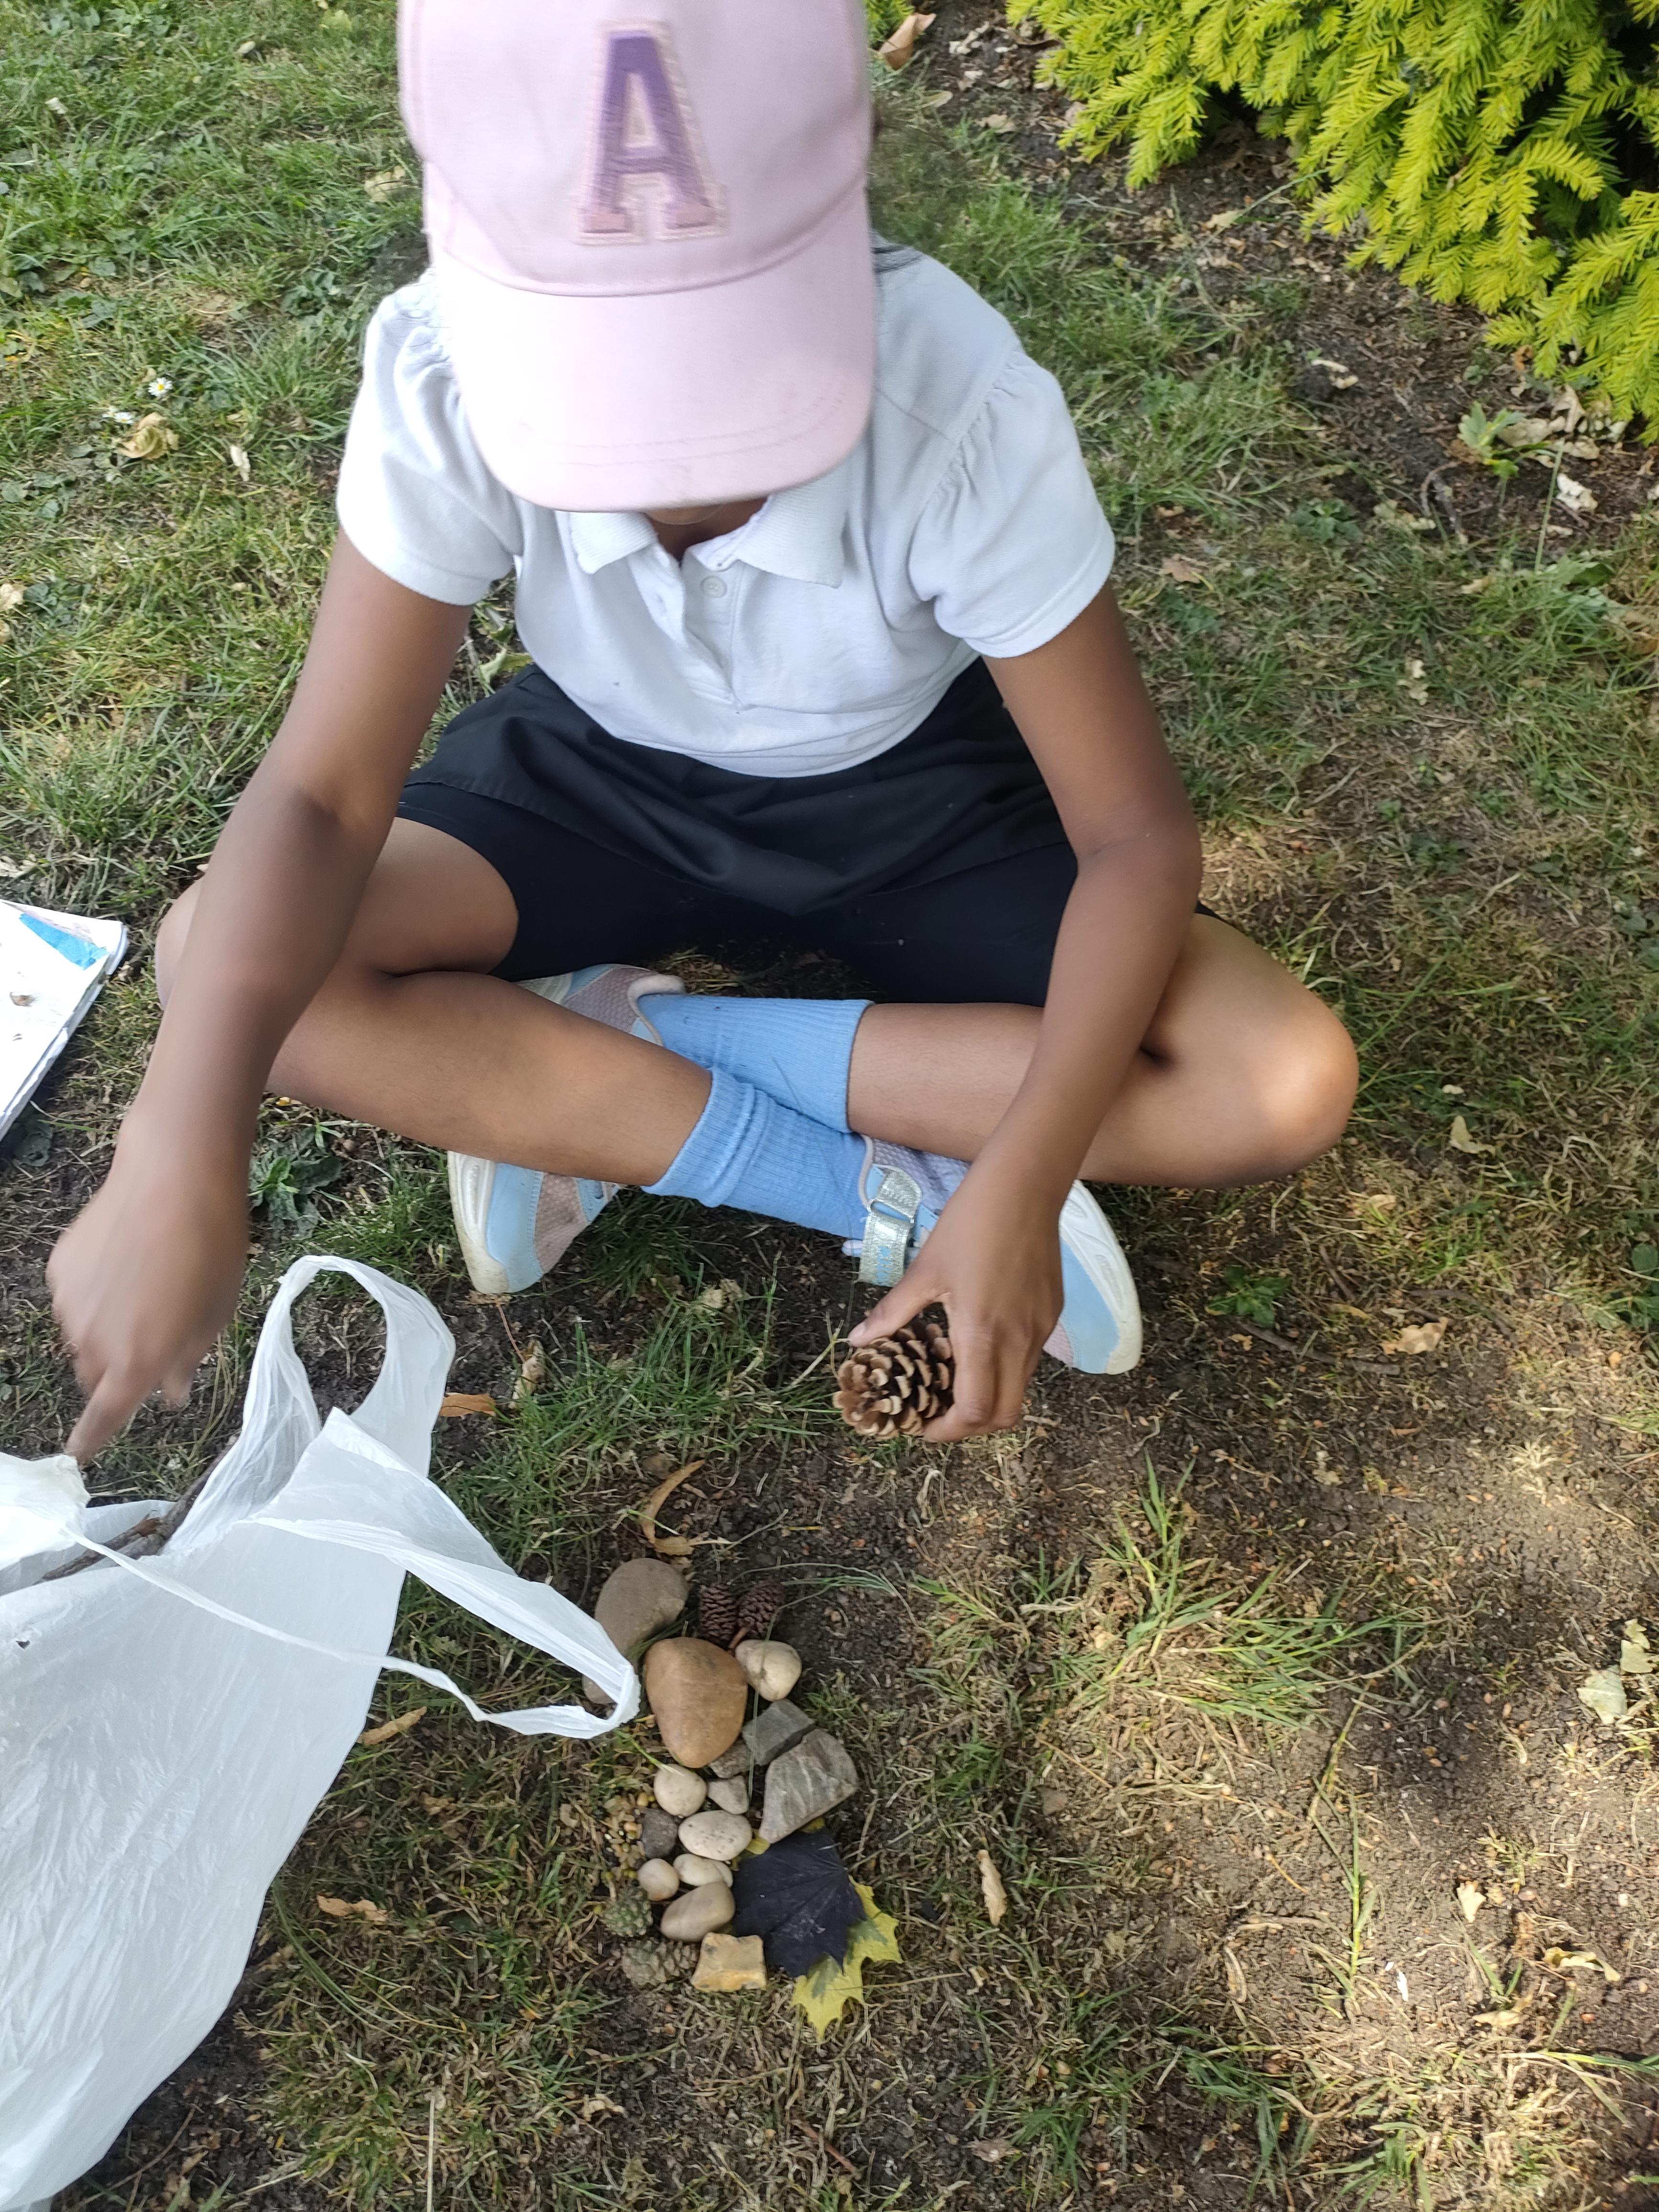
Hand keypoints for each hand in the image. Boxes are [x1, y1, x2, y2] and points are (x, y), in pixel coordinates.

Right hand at [48, 1138, 248, 1460]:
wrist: (174, 1179)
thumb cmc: (213, 1250)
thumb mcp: (215, 1313)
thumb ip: (187, 1357)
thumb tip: (171, 1392)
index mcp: (136, 1363)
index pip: (104, 1418)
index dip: (91, 1439)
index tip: (80, 1454)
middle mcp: (93, 1343)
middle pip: (95, 1376)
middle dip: (117, 1371)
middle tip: (152, 1339)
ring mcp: (70, 1305)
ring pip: (84, 1335)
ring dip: (108, 1328)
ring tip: (147, 1286)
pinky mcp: (59, 1269)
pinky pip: (75, 1296)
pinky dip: (96, 1292)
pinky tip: (126, 1259)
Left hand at [848, 1167, 1063, 1440]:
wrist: (1024, 1187)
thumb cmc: (969, 1225)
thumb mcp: (924, 1271)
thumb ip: (893, 1312)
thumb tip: (857, 1340)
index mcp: (982, 1335)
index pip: (974, 1412)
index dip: (947, 1432)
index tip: (923, 1427)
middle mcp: (1018, 1341)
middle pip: (1005, 1415)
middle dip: (971, 1427)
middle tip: (940, 1414)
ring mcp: (1040, 1330)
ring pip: (1020, 1388)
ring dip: (988, 1397)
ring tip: (954, 1380)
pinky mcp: (1051, 1314)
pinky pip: (1029, 1359)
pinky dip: (1004, 1369)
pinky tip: (979, 1345)